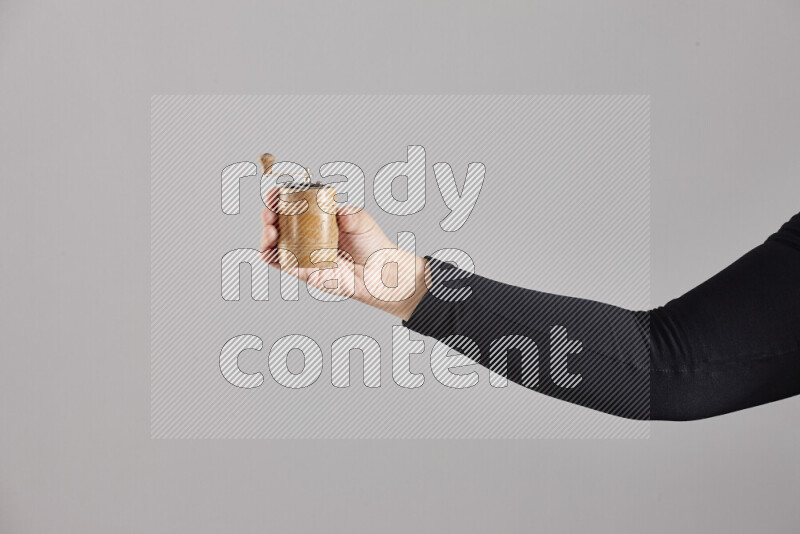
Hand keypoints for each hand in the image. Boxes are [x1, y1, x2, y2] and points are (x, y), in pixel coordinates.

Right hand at [258, 189, 427, 320]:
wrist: (381, 271)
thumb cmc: (373, 244)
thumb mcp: (362, 221)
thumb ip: (351, 214)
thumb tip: (340, 211)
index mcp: (317, 220)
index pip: (292, 207)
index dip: (279, 199)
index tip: (274, 193)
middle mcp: (307, 237)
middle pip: (278, 225)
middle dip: (268, 218)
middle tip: (269, 213)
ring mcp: (305, 255)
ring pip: (276, 246)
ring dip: (266, 238)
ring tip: (270, 231)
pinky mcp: (307, 273)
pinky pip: (285, 267)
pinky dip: (273, 259)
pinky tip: (269, 252)